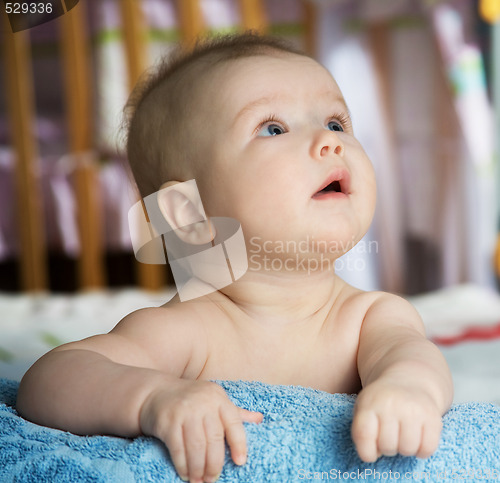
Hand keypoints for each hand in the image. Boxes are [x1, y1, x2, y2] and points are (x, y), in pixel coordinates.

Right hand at [139, 379, 262, 482]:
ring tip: (199, 480)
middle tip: (212, 479)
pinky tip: (185, 474)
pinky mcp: (168, 421)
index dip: (239, 444)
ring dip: (198, 468)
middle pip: (214, 439)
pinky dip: (183, 465)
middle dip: (214, 464)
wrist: (156, 393)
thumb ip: (235, 412)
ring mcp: (185, 410)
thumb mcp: (214, 400)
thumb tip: (260, 419)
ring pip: (197, 446)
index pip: (234, 422)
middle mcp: (204, 402)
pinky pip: (178, 448)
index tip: (240, 462)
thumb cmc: (192, 399)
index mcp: (219, 398)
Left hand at [351, 380, 442, 461]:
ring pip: (407, 449)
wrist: (408, 380)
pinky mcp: (433, 417)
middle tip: (390, 437)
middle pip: (387, 446)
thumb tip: (373, 455)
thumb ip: (362, 431)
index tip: (371, 452)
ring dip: (405, 449)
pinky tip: (417, 439)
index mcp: (369, 403)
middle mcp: (391, 404)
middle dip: (387, 448)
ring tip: (402, 437)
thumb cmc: (381, 402)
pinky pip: (427, 448)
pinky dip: (422, 450)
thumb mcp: (364, 408)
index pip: (363, 435)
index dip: (366, 451)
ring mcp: (413, 410)